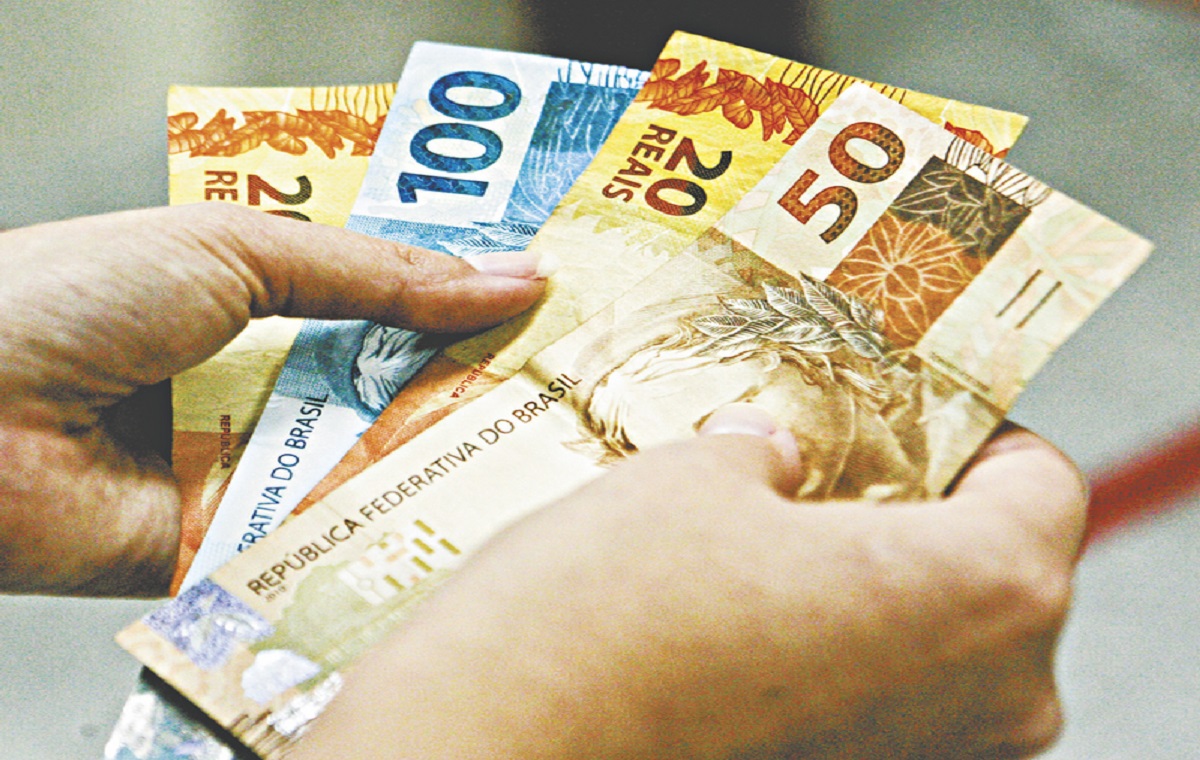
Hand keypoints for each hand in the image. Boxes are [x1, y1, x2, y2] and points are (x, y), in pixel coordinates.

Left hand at [0, 204, 544, 595]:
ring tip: (553, 437)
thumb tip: (507, 278)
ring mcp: (258, 466)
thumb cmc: (66, 300)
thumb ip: (377, 274)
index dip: (468, 298)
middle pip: (396, 386)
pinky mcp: (243, 549)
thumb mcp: (238, 251)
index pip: (391, 299)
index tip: (555, 301)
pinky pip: (332, 539)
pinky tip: (469, 510)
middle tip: (578, 373)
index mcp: (262, 299)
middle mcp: (268, 382)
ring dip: (448, 455)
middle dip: (479, 382)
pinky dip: (389, 529)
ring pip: (377, 464)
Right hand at [295, 408, 1085, 758]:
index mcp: (986, 595)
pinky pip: (872, 698)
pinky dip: (823, 644)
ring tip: (760, 523)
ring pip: (925, 637)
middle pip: (989, 563)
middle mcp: (988, 706)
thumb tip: (765, 454)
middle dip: (904, 501)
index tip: (901, 407)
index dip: (966, 427)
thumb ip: (761, 451)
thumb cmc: (608, 622)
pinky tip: (733, 604)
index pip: (1041, 480)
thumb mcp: (695, 476)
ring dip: (855, 573)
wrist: (494, 758)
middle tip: (815, 452)